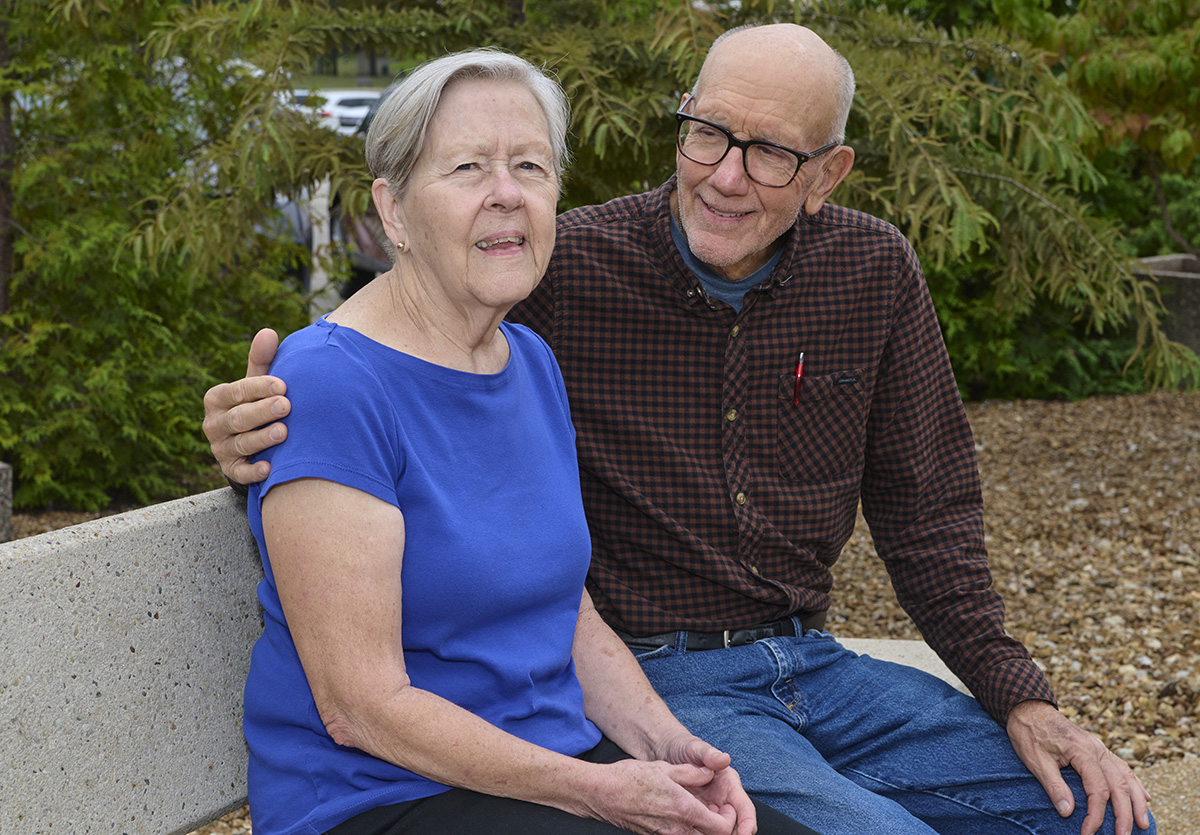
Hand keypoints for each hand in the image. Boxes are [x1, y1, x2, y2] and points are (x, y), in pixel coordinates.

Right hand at [201, 328, 288, 484]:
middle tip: (286, 406)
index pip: (236, 391)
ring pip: (240, 444)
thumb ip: (262, 361)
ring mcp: (220, 448)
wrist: (251, 443)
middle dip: (262, 412)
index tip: (282, 385)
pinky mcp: (229, 469)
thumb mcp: (256, 383)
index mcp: (217, 398)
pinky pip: (239, 473)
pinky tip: (269, 468)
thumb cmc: (256, 404)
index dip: (258, 388)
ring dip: (262, 438)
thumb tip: (268, 332)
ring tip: (284, 432)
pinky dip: (253, 471)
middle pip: (237, 418)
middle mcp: (213, 423)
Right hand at [584, 757, 747, 834]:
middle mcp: (676, 829)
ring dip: (704, 828)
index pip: (721, 828)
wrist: (601, 793)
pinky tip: (682, 814)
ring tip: (701, 811)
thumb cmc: (630, 778)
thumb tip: (710, 772)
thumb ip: (692, 772)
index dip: (731, 819)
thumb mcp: (665, 768)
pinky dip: (688, 829)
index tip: (727, 807)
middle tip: (718, 810)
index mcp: (683, 809)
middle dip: (720, 826)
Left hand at [657, 734, 756, 834]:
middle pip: (735, 824)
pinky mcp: (695, 815)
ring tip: (700, 830)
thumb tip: (724, 758)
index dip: (747, 823)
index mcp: (729, 784)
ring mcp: (709, 809)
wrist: (662, 751)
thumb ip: (709, 754)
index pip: (744, 808)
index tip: (745, 833)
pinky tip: (688, 829)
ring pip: (718, 830)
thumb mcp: (694, 748)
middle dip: (732, 833)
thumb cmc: (682, 747)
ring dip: (714, 833)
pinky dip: (699, 832)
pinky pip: (701, 829)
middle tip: (718, 834)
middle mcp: (722, 799)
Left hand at [1006, 700, 1151, 834]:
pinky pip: (1123, 767)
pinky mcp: (1098, 748)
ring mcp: (1100, 747)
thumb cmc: (1029, 734)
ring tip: (1143, 824)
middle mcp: (1097, 749)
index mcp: (1081, 751)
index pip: (1097, 789)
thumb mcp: (1035, 760)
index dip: (1096, 815)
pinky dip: (1136, 784)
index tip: (1087, 832)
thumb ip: (1053, 786)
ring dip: (1137, 802)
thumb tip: (1068, 813)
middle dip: (1124, 814)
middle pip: (1119, 785)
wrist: (1028, 708)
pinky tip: (1145, 797)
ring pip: (1127, 777)